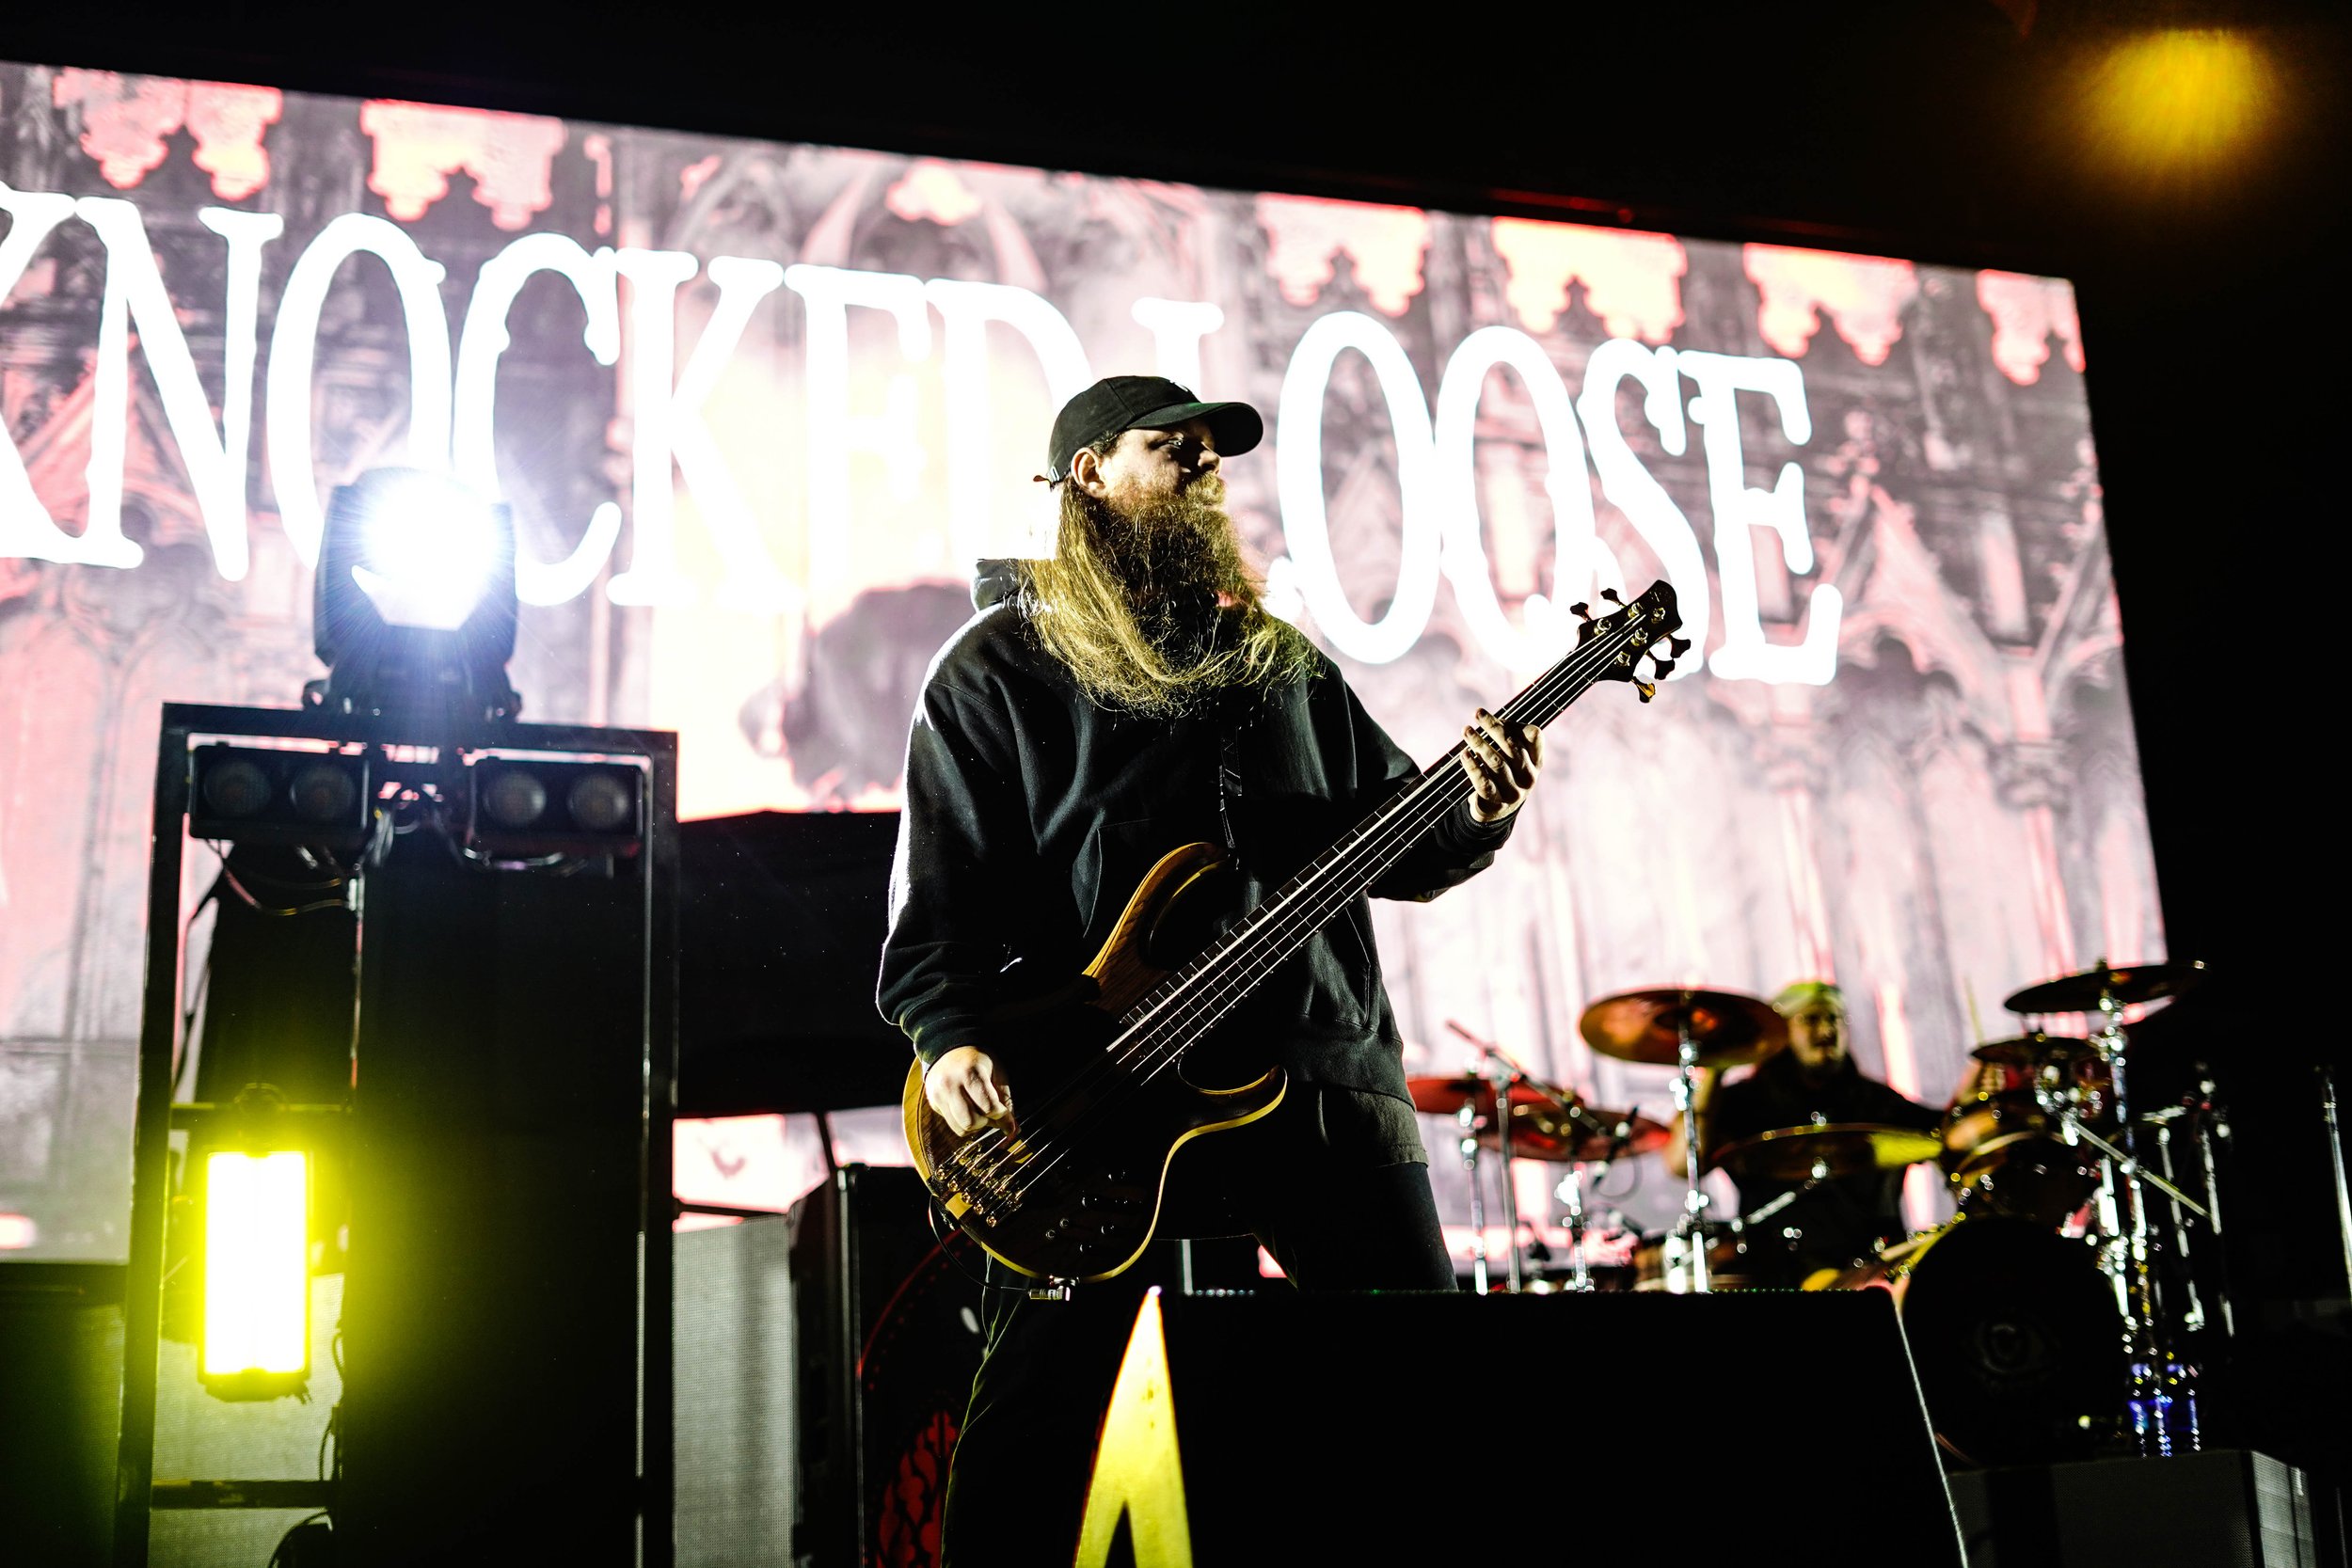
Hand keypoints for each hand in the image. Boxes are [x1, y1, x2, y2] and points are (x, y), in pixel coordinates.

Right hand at [925, 1045, 1014, 1137]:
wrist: (950, 1048)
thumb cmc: (978, 1060)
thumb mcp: (997, 1071)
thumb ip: (1005, 1098)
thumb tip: (1012, 1128)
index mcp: (970, 1072)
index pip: (988, 1107)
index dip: (1002, 1116)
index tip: (1007, 1117)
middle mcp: (950, 1084)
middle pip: (971, 1122)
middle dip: (986, 1122)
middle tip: (991, 1112)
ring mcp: (938, 1094)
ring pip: (960, 1128)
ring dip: (975, 1125)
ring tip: (980, 1112)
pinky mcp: (933, 1102)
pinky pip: (952, 1124)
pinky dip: (964, 1123)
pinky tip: (969, 1110)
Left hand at [1459, 708, 1543, 822]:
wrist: (1496, 813)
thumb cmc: (1503, 776)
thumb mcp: (1512, 759)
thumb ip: (1507, 740)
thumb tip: (1489, 719)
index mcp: (1536, 761)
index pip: (1534, 736)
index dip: (1515, 723)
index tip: (1496, 717)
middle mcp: (1529, 777)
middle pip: (1512, 747)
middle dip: (1493, 727)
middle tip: (1477, 713)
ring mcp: (1514, 792)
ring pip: (1496, 763)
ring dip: (1480, 744)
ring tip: (1466, 730)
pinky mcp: (1496, 804)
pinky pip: (1483, 783)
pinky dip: (1473, 767)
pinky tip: (1464, 754)